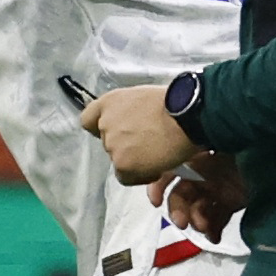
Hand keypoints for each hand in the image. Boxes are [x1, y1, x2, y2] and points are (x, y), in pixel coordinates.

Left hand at [80, 85, 199, 184]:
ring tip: (157, 153)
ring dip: (134, 161)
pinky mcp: (122, 164)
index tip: (115, 133)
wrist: (187, 116)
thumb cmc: (176, 103)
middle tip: (148, 145)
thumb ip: (129, 111)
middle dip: (125, 146)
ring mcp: (112, 144)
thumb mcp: (144, 98)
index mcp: (110, 102)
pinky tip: (157, 165)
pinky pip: (126, 177)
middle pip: (107, 143)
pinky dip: (141, 176)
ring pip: (118, 161)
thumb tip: (134, 123)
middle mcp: (106, 122)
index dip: (101, 129)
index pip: (88, 119)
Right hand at [149, 152, 247, 242]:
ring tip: (204, 228)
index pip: (170, 170)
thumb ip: (198, 153)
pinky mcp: (232, 202)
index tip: (154, 201)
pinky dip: (213, 229)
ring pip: (198, 209)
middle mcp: (205, 172)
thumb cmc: (249, 150)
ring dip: (196, 221)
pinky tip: (214, 237)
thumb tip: (172, 161)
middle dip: (179, 210)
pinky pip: (217, 218)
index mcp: (198, 155)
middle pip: (182, 194)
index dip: (158, 185)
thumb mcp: (221, 146)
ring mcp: (219, 189)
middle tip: (183, 223)